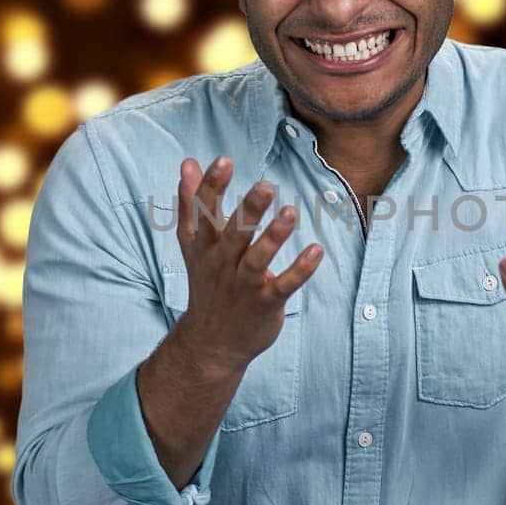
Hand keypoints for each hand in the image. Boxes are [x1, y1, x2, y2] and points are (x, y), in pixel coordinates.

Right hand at [174, 154, 321, 372]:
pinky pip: (283, 286)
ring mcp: (243, 285)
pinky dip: (300, 270)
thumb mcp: (193, 245)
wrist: (211, 343)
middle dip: (249, 211)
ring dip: (274, 237)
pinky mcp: (265, 303)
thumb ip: (192, 203)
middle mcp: (221, 264)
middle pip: (233, 234)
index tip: (224, 160)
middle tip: (266, 185)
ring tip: (291, 212)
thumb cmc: (207, 283)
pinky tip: (316, 250)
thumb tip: (189, 163)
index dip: (212, 187)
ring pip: (257, 260)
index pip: (204, 212)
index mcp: (204, 246)